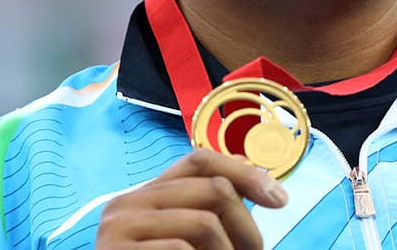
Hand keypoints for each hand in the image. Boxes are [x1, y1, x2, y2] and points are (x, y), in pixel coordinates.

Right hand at [96, 148, 287, 248]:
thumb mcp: (184, 237)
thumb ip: (206, 207)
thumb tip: (255, 175)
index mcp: (145, 194)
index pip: (200, 159)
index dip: (245, 173)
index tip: (279, 199)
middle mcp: (127, 203)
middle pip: (214, 189)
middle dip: (246, 226)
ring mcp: (117, 229)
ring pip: (204, 223)